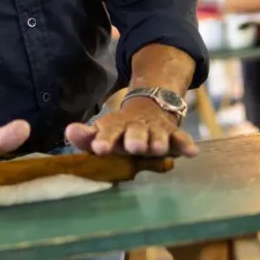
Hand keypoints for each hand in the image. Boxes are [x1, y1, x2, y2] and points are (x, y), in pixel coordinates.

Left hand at [65, 97, 197, 157]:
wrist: (151, 106)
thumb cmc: (121, 130)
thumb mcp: (104, 131)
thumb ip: (87, 136)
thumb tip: (68, 131)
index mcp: (116, 127)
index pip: (107, 132)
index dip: (103, 140)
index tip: (99, 148)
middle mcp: (135, 128)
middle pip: (134, 133)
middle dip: (134, 139)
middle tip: (133, 146)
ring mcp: (155, 130)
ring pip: (157, 136)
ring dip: (157, 141)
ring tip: (157, 148)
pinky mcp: (172, 134)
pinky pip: (180, 139)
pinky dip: (185, 144)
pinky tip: (191, 152)